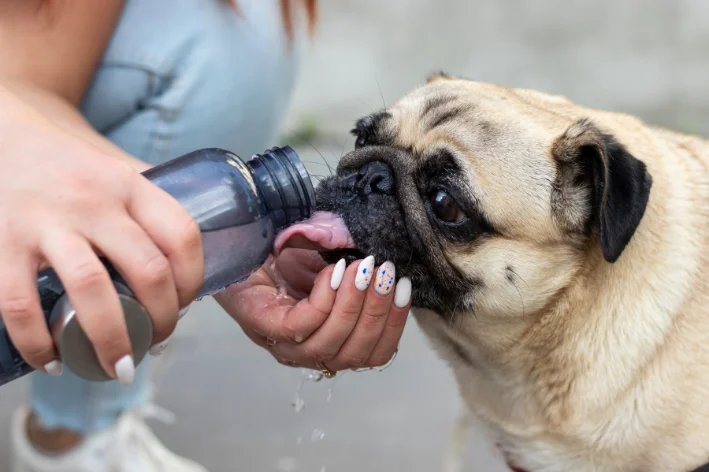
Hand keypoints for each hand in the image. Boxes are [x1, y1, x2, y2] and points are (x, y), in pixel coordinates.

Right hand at [0, 87, 203, 381]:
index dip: (193, 282)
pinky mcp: (0, 242)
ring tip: (119, 367)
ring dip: (112, 340)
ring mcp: (45, 220)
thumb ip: (148, 204)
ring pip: (91, 290)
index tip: (186, 306)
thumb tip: (187, 260)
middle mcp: (93, 200)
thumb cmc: (66, 165)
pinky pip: (20, 304)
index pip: (182, 237)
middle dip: (161, 321)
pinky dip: (38, 342)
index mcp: (129, 185)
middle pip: (147, 271)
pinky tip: (52, 360)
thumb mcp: (116, 170)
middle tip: (156, 342)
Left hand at [216, 249, 411, 372]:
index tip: (404, 287)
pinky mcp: (263, 326)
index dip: (394, 326)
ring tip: (363, 268)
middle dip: (377, 311)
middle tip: (385, 272)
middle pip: (355, 353)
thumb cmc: (283, 252)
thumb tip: (388, 267)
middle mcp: (307, 350)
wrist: (237, 238)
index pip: (372, 355)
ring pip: (331, 342)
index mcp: (329, 340)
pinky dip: (325, 298)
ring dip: (355, 304)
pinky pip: (303, 324)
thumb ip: (358, 268)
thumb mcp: (330, 260)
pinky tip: (333, 271)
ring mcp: (283, 343)